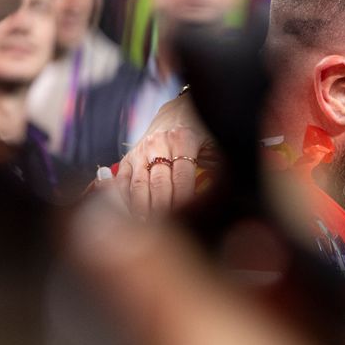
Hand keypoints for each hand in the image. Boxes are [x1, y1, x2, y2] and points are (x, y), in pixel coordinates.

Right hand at [115, 95, 215, 218]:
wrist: (178, 112)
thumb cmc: (202, 133)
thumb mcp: (214, 143)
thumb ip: (217, 166)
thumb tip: (222, 194)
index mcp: (183, 140)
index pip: (182, 176)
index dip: (183, 200)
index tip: (186, 220)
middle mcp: (159, 144)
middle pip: (158, 184)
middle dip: (162, 210)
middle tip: (166, 232)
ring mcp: (141, 150)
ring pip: (138, 185)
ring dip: (141, 210)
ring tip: (147, 229)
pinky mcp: (128, 157)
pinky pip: (122, 182)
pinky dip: (124, 200)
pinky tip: (131, 217)